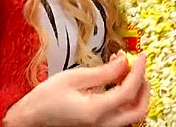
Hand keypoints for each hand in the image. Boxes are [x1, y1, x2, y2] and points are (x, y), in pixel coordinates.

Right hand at [3, 53, 149, 126]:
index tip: (141, 56)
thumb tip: (125, 62)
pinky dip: (125, 98)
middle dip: (144, 87)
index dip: (138, 72)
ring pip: (133, 114)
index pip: (128, 92)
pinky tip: (116, 81)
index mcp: (96, 111)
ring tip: (125, 70)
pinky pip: (122, 115)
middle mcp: (103, 125)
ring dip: (136, 93)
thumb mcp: (74, 78)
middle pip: (139, 110)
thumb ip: (104, 72)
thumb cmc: (46, 98)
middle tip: (138, 66)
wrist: (31, 119)